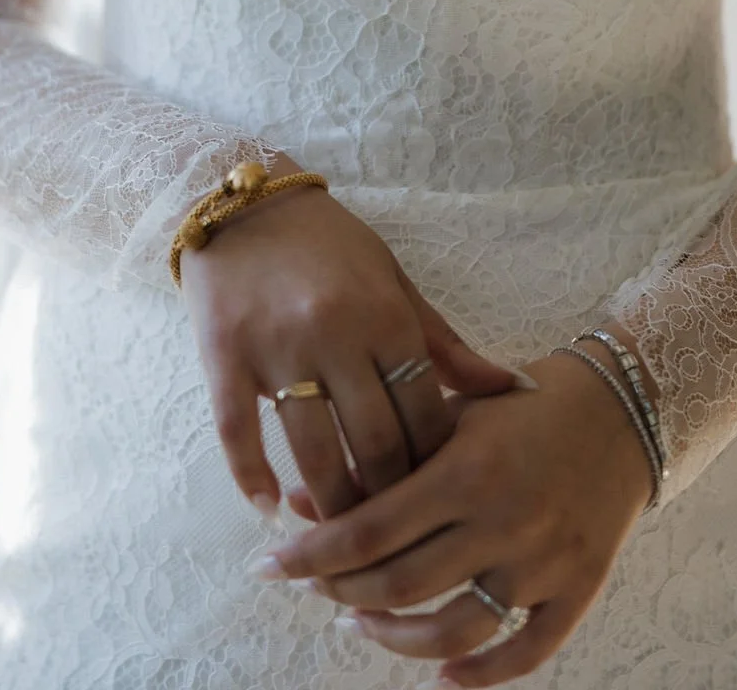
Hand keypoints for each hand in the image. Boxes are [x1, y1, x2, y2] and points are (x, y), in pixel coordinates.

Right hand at [179, 151, 523, 522]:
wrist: (241, 200)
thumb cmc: (328, 244)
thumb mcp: (393, 281)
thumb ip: (444, 342)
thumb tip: (512, 388)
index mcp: (385, 316)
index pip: (424, 412)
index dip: (436, 465)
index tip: (439, 498)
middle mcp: (335, 334)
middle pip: (374, 443)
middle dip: (390, 499)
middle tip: (395, 534)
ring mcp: (276, 348)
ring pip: (312, 451)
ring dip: (329, 504)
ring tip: (338, 536)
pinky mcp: (224, 355)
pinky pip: (238, 432)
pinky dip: (253, 479)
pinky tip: (269, 510)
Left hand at [256, 350, 653, 686]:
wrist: (621, 408)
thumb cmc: (523, 404)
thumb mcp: (449, 415)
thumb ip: (382, 459)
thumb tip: (300, 504)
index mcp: (466, 468)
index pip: (370, 529)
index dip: (312, 554)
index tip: (269, 566)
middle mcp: (503, 520)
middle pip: (401, 585)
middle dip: (342, 594)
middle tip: (313, 590)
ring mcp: (543, 561)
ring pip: (452, 631)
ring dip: (394, 639)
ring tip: (362, 624)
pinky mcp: (578, 588)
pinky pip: (525, 653)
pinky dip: (480, 676)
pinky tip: (441, 677)